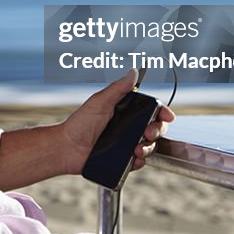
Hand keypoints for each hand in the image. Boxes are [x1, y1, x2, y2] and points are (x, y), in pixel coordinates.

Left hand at [59, 69, 175, 174]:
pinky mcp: (122, 160)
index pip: (150, 110)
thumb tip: (133, 72)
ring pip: (149, 146)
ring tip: (138, 149)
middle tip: (148, 133)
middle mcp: (128, 127)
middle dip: (157, 131)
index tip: (167, 116)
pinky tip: (133, 158)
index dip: (161, 113)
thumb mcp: (100, 102)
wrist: (66, 148)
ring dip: (150, 147)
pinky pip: (139, 162)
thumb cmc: (79, 123)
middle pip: (154, 128)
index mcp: (124, 111)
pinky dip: (140, 161)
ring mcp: (125, 144)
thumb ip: (118, 88)